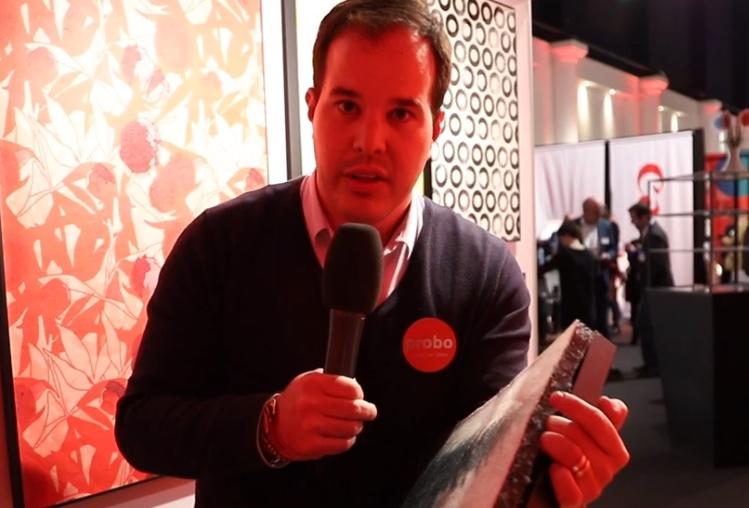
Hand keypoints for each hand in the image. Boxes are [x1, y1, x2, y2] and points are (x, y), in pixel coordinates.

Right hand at [272, 369, 376, 460]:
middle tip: (370, 411)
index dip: (359, 393)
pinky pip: (342, 444)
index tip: (360, 396)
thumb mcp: (308, 381)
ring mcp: (311, 426)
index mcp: (312, 384)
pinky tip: (344, 436)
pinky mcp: (312, 445)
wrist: (275, 426)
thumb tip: (355, 386)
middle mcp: (311, 404)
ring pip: (351, 427)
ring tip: (355, 424)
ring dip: (357, 426)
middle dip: (367, 411)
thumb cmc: (297, 402)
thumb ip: (330, 381)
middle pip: (353, 408)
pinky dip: (348, 440)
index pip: (349, 388)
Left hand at [539, 391, 628, 507]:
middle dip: (562, 425)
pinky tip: (553, 468)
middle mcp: (606, 469)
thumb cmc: (563, 456)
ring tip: (544, 440)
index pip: (605, 421)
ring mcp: (592, 489)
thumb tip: (610, 403)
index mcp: (613, 449)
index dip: (579, 407)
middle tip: (546, 423)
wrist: (548, 493)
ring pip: (578, 459)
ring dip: (557, 444)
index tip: (557, 397)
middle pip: (587, 437)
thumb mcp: (579, 433)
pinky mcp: (574, 505)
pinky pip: (573, 493)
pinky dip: (562, 478)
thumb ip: (598, 418)